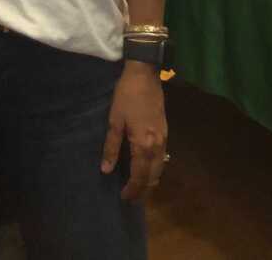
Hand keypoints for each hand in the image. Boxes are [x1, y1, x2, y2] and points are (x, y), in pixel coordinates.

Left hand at [100, 62, 167, 199]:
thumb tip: (106, 170)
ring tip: (138, 185)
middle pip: (153, 176)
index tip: (123, 197)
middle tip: (131, 196)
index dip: (132, 189)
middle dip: (143, 189)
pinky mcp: (165, 131)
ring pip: (160, 168)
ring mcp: (164, 138)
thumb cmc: (126, 96)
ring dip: (150, 180)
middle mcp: (157, 145)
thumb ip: (111, 146)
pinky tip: (146, 166)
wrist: (145, 74)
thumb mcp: (114, 120)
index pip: (140, 176)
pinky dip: (155, 167)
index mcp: (143, 144)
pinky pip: (162, 157)